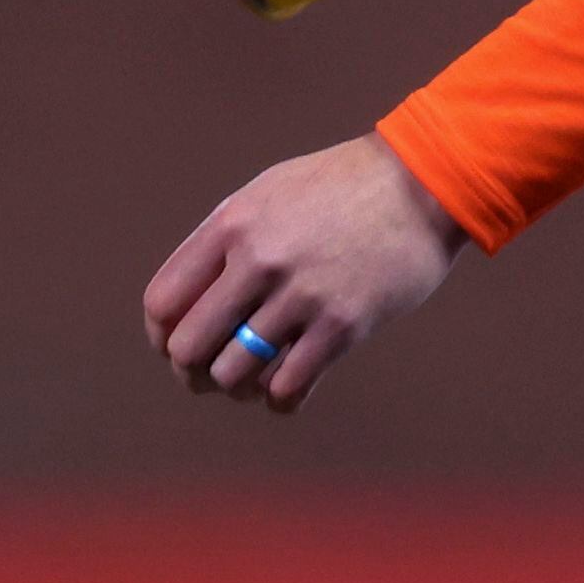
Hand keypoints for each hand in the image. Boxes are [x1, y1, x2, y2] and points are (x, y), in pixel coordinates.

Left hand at [141, 133, 465, 409]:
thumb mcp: (269, 193)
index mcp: (232, 224)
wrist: (422, 183)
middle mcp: (259, 260)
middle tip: (209, 375)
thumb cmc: (342, 187)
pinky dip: (279, 399)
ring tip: (253, 379)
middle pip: (188, 348)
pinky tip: (286, 388)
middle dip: (191, 372)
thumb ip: (225, 239)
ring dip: (238, 388)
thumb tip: (184, 301)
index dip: (161, 335)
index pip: (162, 302)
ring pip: (233, 376)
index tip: (177, 344)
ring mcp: (301, 295)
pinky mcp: (343, 326)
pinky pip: (287, 389)